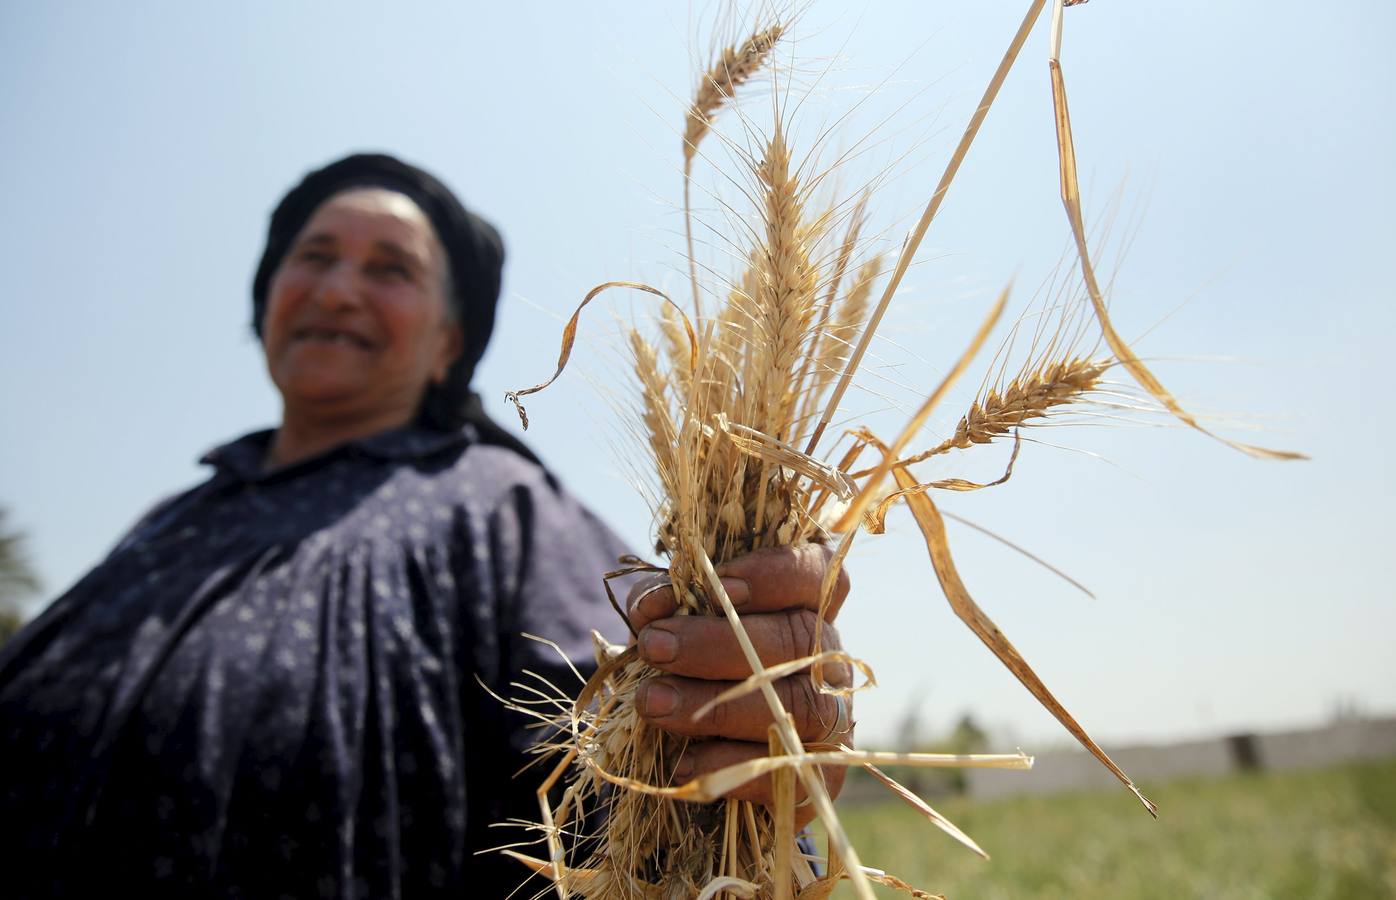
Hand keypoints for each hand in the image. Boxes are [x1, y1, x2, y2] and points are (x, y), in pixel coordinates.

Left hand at [627, 543, 853, 828]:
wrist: (703, 752)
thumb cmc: (693, 668)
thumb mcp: (676, 621)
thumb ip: (666, 603)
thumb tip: (653, 608)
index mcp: (806, 606)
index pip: (815, 574)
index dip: (774, 575)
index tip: (719, 583)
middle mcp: (829, 659)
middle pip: (797, 641)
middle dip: (718, 643)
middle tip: (656, 646)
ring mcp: (834, 719)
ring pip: (796, 707)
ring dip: (717, 706)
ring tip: (653, 703)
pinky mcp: (821, 777)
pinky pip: (787, 771)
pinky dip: (730, 766)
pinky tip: (682, 761)